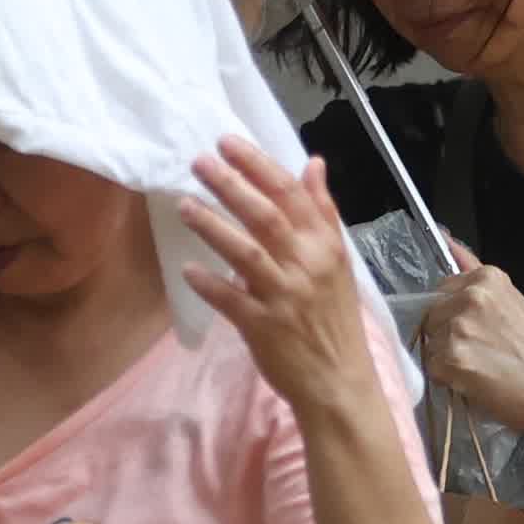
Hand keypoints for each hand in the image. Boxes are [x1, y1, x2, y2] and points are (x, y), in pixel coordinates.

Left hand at [176, 139, 389, 433]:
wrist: (339, 380)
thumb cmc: (333, 317)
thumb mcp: (338, 259)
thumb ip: (322, 211)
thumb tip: (313, 163)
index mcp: (325, 245)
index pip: (291, 194)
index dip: (257, 165)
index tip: (227, 142)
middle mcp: (307, 265)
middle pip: (265, 216)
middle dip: (230, 186)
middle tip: (197, 162)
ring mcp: (285, 297)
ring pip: (245, 253)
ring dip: (213, 227)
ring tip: (184, 205)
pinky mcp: (264, 328)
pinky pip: (232, 300)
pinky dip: (209, 284)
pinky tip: (188, 270)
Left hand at [401, 257, 523, 440]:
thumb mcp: (513, 301)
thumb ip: (475, 276)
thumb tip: (447, 240)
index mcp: (485, 278)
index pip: (443, 289)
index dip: (453, 313)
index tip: (472, 328)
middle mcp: (469, 297)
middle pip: (432, 314)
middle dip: (446, 333)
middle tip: (479, 351)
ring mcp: (457, 327)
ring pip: (430, 342)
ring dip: (446, 358)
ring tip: (480, 367)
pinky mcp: (450, 358)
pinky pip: (432, 368)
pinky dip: (447, 379)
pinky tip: (474, 381)